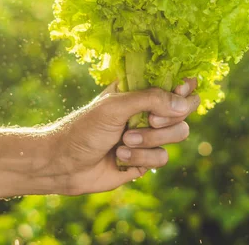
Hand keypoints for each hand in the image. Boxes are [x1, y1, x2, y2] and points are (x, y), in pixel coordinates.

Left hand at [41, 79, 198, 195]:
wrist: (64, 165)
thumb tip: (184, 103)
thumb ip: (151, 99)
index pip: (175, 82)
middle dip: (167, 119)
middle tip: (149, 120)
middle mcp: (148, 110)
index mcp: (140, 90)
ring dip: (150, 140)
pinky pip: (162, 157)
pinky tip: (120, 157)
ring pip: (178, 134)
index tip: (178, 91)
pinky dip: (141, 158)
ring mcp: (149, 135)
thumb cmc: (84, 128)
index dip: (182, 88)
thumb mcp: (115, 106)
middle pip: (184, 110)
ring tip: (124, 142)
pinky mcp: (146, 159)